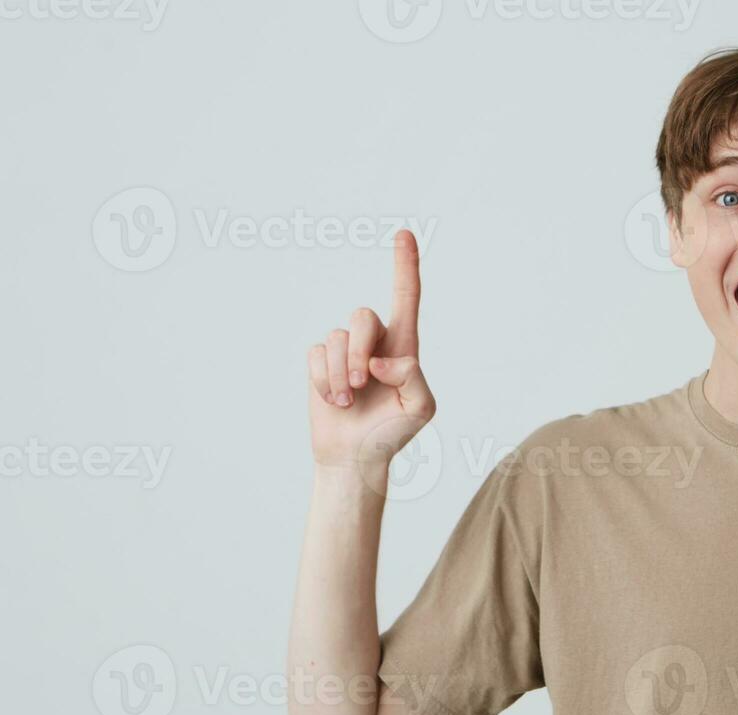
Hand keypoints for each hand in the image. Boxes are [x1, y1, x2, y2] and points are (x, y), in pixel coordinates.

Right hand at [306, 230, 435, 474]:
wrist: (357, 456)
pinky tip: (333, 400)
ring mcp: (345, 351)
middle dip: (359, 350)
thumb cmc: (393, 432)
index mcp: (404, 346)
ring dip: (341, 375)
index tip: (404, 234)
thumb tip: (383, 359)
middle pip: (362, 317)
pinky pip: (316, 355)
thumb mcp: (420, 408)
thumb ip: (414, 378)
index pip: (407, 299)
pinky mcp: (321, 362)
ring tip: (348, 401)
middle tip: (363, 385)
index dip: (405, 266)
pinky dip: (324, 381)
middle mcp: (374, 342)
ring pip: (336, 338)